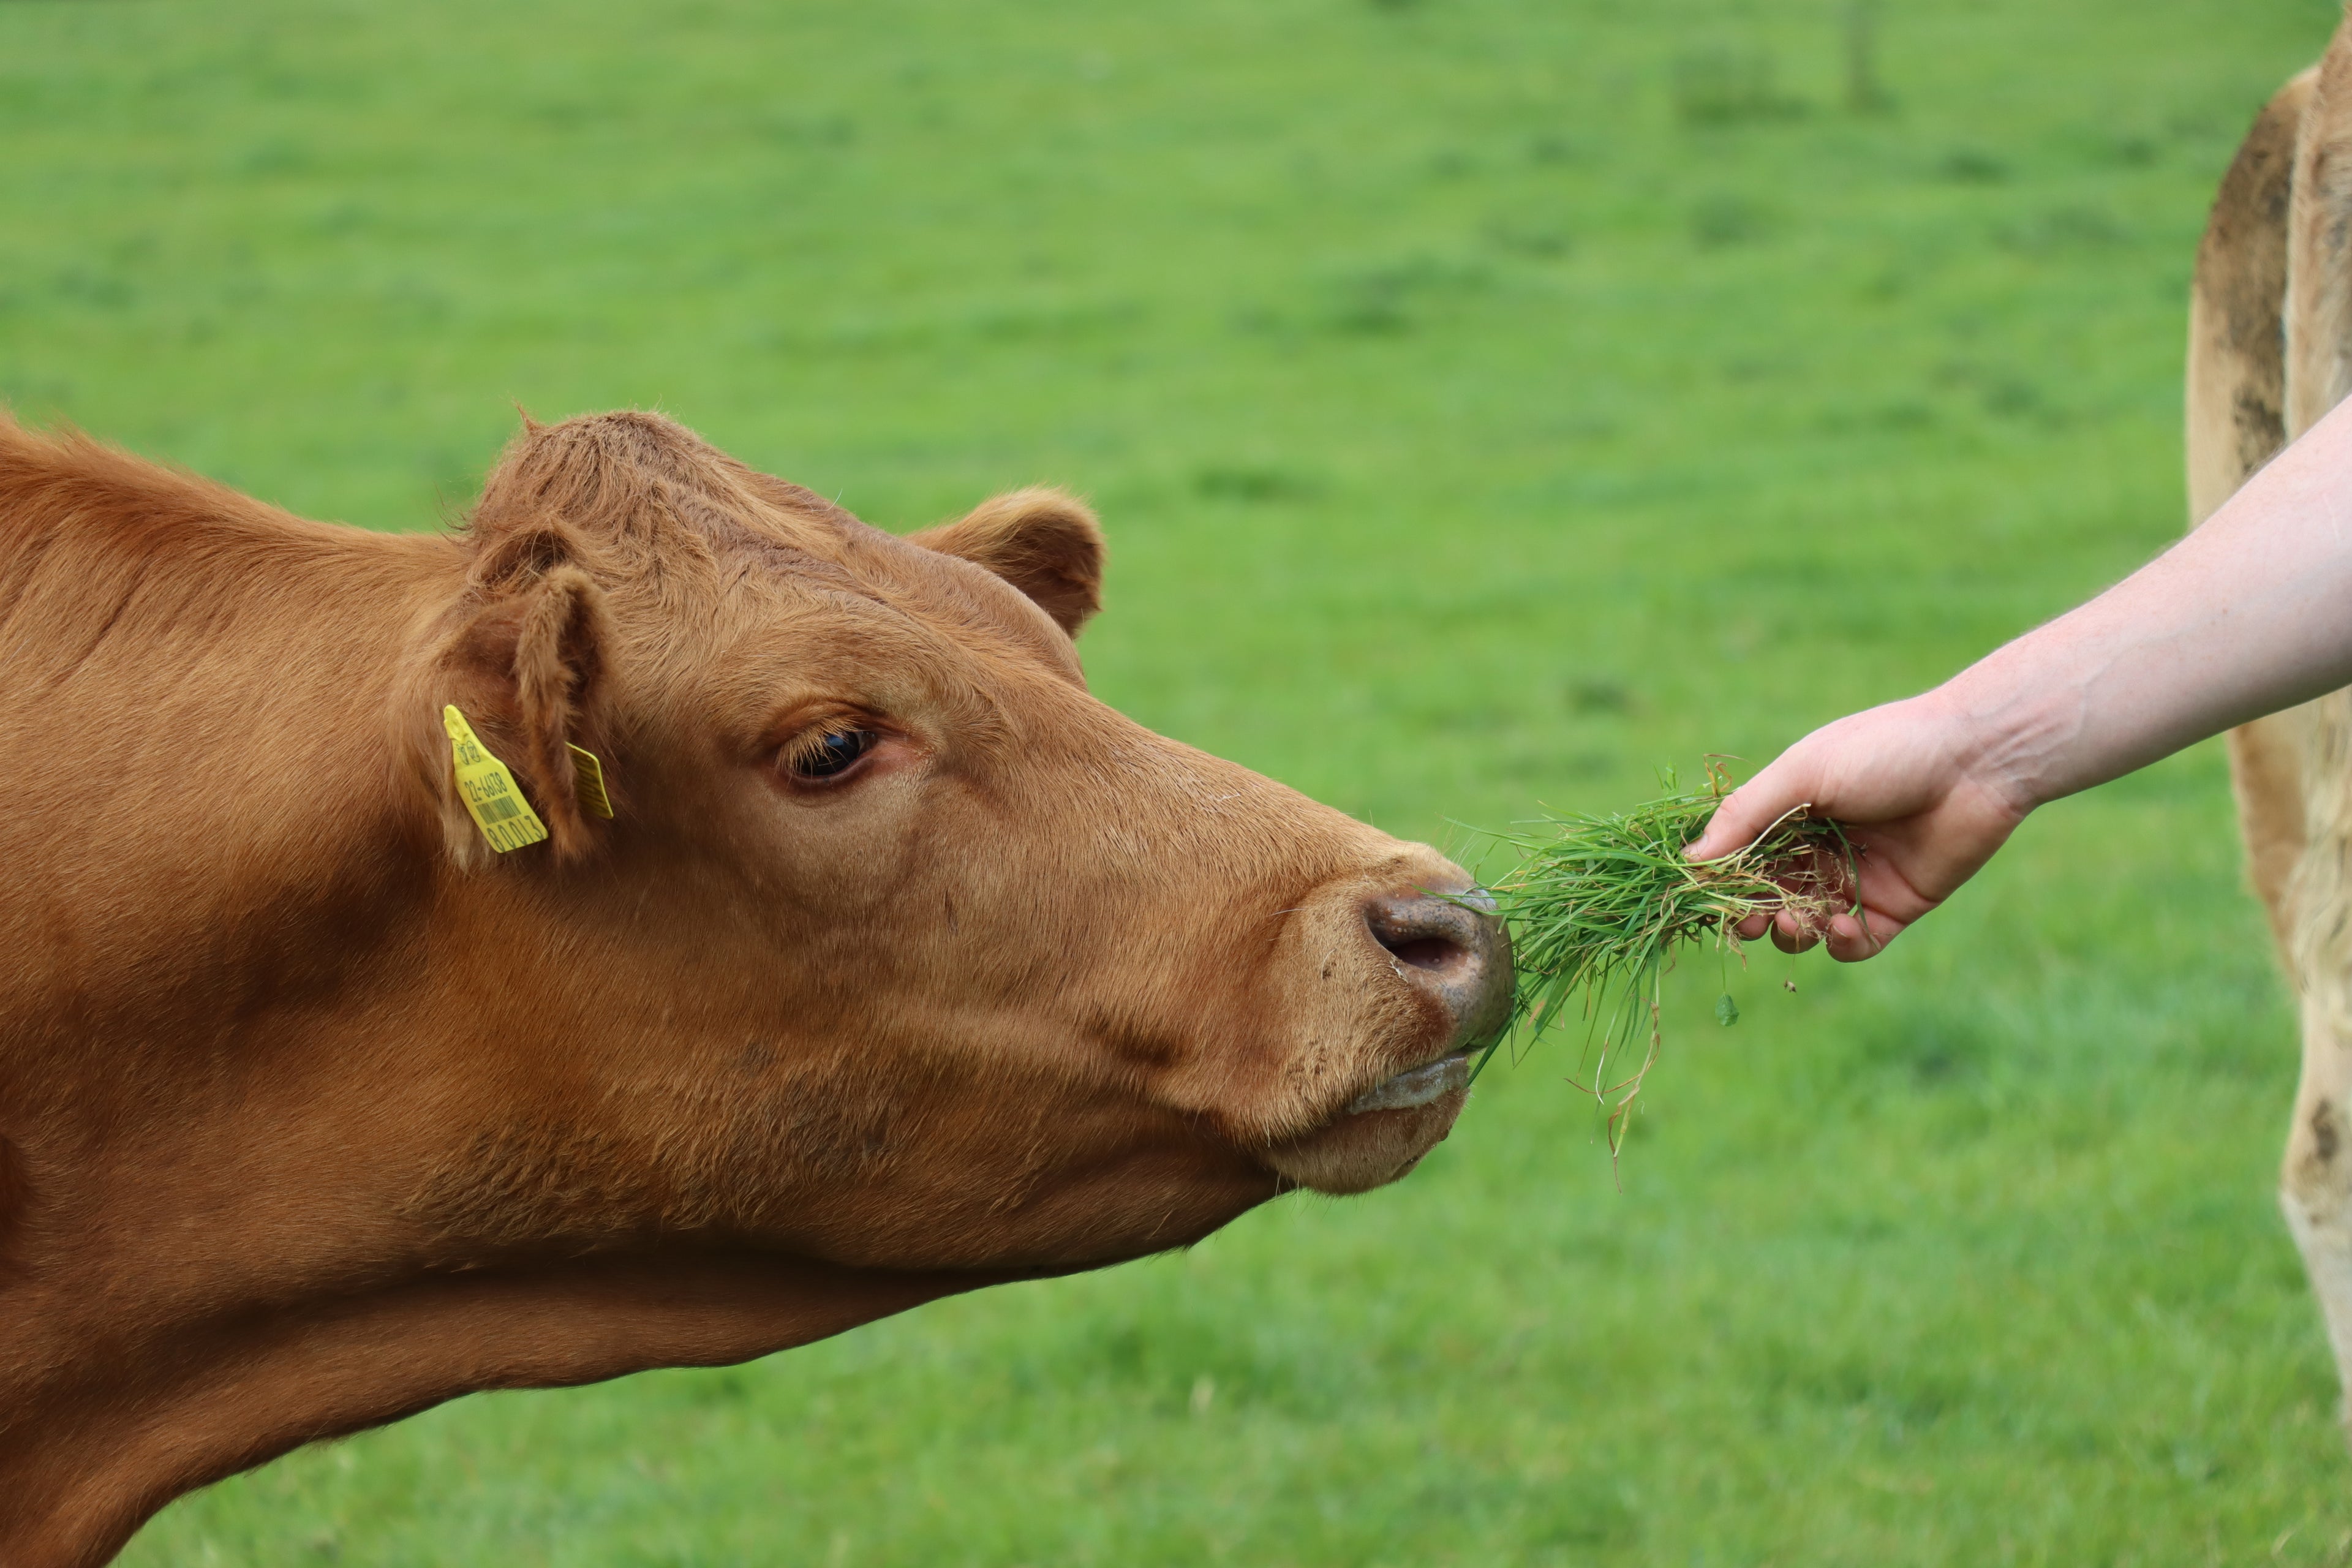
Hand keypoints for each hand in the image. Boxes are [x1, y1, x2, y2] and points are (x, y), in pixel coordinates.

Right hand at [1684, 691, 2033, 960]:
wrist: (1975, 761)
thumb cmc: (1885, 751)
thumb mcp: (1803, 774)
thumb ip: (1745, 817)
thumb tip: (1689, 862)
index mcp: (1789, 812)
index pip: (1738, 857)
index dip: (1719, 882)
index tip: (1704, 900)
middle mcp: (1816, 848)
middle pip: (1766, 898)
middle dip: (1752, 914)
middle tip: (1750, 922)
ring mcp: (1855, 879)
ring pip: (1804, 927)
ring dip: (1792, 933)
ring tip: (1797, 924)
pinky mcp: (1895, 907)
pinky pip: (1855, 945)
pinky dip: (1841, 945)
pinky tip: (1842, 927)